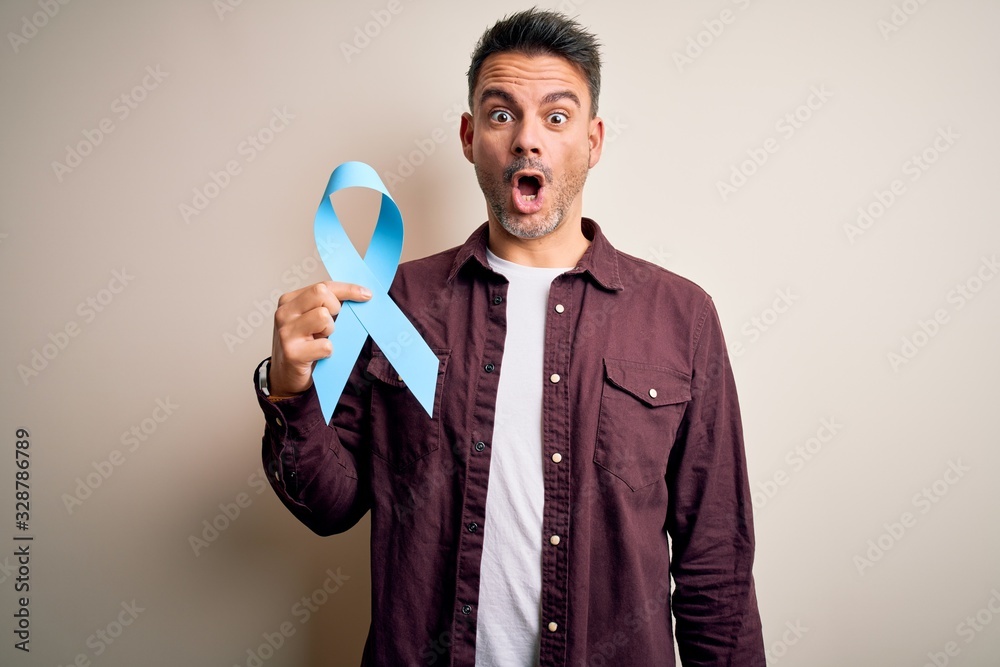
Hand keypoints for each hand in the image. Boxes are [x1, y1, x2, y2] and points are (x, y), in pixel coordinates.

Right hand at [269, 281, 371, 395]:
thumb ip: (327, 305)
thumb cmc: (304, 346)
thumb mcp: (311, 320)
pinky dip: (328, 351)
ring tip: (320, 339)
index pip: (323, 286)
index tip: (366, 294)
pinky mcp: (292, 353)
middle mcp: (284, 313)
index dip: (348, 289)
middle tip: (331, 325)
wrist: (286, 376)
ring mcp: (286, 333)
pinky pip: (325, 345)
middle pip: (321, 293)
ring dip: (330, 331)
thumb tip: (360, 295)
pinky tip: (318, 355)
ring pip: (323, 316)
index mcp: (289, 301)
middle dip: (335, 308)